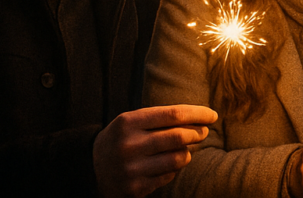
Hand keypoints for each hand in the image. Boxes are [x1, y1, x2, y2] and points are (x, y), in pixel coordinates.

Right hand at [93, 104, 215, 197]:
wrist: (90, 168)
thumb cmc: (122, 138)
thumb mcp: (134, 121)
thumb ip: (162, 118)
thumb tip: (202, 119)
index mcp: (128, 122)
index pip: (173, 115)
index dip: (198, 114)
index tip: (212, 115)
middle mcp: (129, 145)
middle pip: (179, 136)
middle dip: (197, 133)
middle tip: (203, 132)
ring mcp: (131, 169)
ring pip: (179, 158)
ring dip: (187, 153)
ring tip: (183, 149)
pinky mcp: (135, 188)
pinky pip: (169, 176)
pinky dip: (174, 169)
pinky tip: (165, 165)